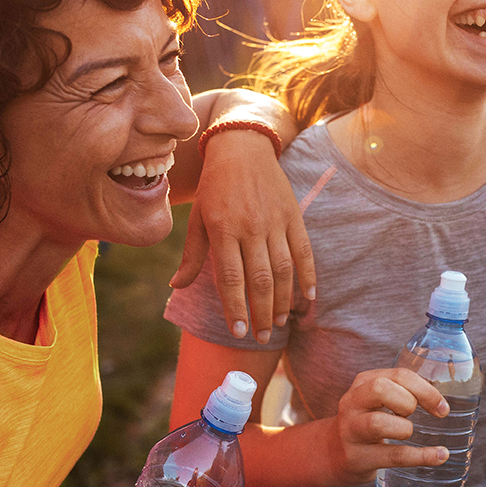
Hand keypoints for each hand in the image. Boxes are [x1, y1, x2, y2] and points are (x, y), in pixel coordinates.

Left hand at [171, 130, 315, 342]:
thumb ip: (192, 255)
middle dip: (262, 313)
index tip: (239, 332)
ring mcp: (275, 221)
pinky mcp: (294, 216)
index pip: (231, 278)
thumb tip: (176, 286)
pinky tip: (309, 298)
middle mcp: (251, 227)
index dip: (236, 308)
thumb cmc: (215, 187)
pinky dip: (309, 276)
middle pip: (260, 279)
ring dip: (284, 302)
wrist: (242, 147)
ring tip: (280, 324)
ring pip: (284, 270)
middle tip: (263, 338)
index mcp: (223, 229)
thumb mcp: (198, 217)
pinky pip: (304, 251)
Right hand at [328, 369, 450, 485]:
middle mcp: (352, 403)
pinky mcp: (357, 457)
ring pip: (378, 423)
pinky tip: (439, 456)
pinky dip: (421, 456)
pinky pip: (393, 456)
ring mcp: (351, 431)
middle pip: (380, 389)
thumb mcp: (376, 400)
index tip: (442, 406)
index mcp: (362, 383)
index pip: (398, 375)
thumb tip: (442, 400)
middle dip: (407, 401)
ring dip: (404, 428)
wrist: (332, 453)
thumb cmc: (366, 422)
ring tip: (408, 434)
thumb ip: (401, 392)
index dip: (425, 389)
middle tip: (414, 415)